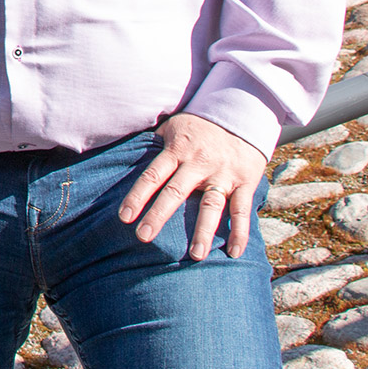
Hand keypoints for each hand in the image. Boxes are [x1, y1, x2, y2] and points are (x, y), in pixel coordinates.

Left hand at [117, 113, 265, 259]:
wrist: (241, 112)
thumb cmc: (198, 126)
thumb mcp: (172, 127)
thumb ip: (153, 144)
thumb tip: (122, 156)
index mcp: (177, 150)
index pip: (153, 175)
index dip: (137, 195)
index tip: (124, 216)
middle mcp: (199, 163)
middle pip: (175, 192)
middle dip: (158, 215)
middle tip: (143, 236)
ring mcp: (223, 174)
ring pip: (211, 205)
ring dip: (203, 231)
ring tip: (195, 255)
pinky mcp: (245, 181)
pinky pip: (242, 209)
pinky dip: (240, 232)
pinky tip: (234, 252)